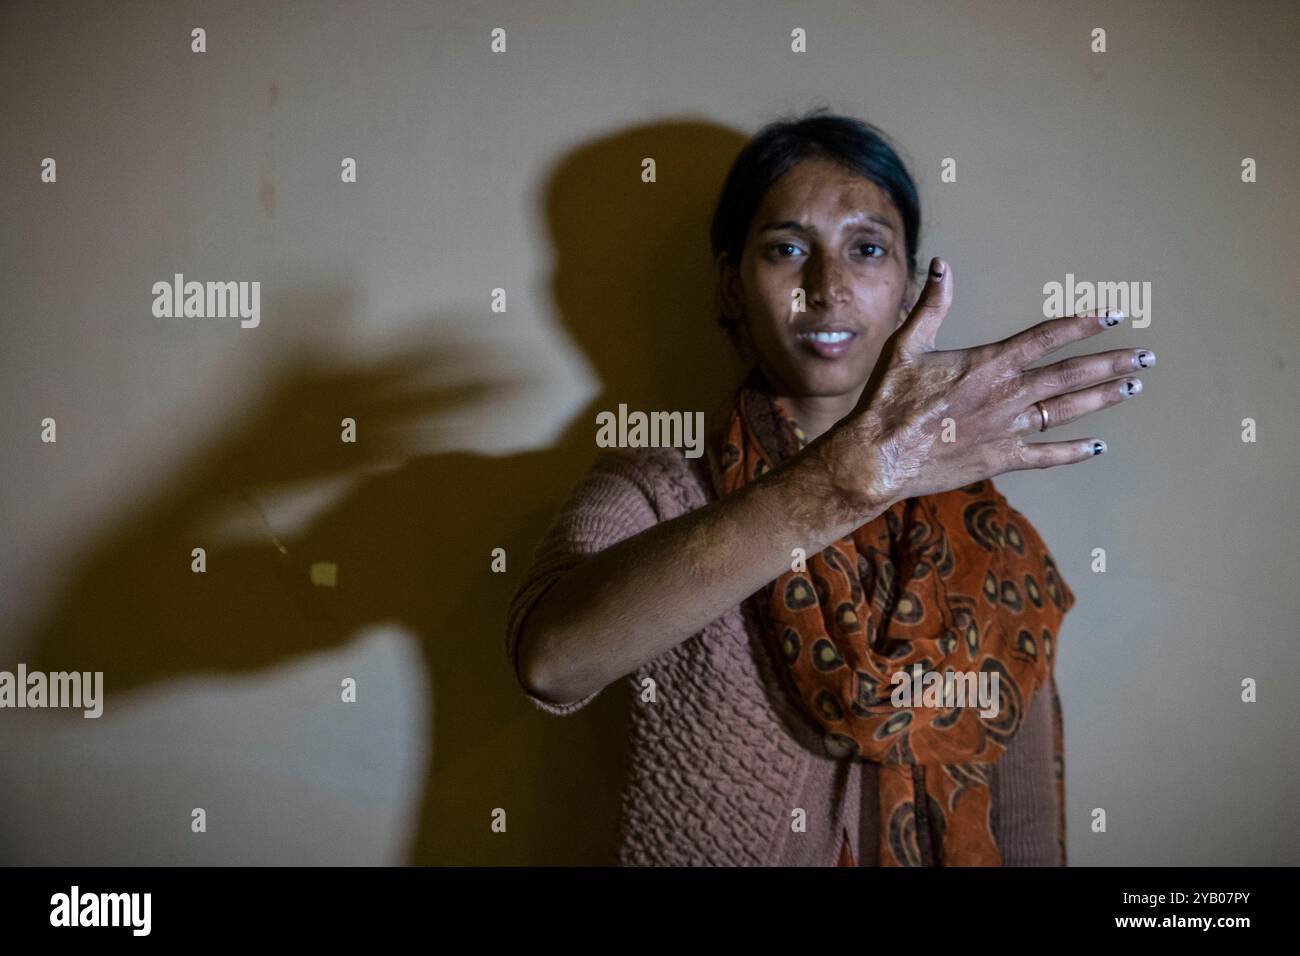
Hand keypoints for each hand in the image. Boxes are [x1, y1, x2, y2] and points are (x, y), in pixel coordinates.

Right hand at [823, 257, 1151, 506]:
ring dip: (1103, 398)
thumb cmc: (889, 400)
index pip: (1048, 337)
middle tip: (1146, 357)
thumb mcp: (907, 346)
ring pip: (1068, 411)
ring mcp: (1009, 429)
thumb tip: (942, 265)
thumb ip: (931, 306)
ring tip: (1132, 388)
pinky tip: (1098, 446)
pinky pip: (1048, 455)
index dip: (1084, 323)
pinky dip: (1075, 451)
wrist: (879, 457)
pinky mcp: (1002, 459)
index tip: (1115, 314)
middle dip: (1113, 363)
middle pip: (1072, 374)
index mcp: (989, 363)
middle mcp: (1008, 395)